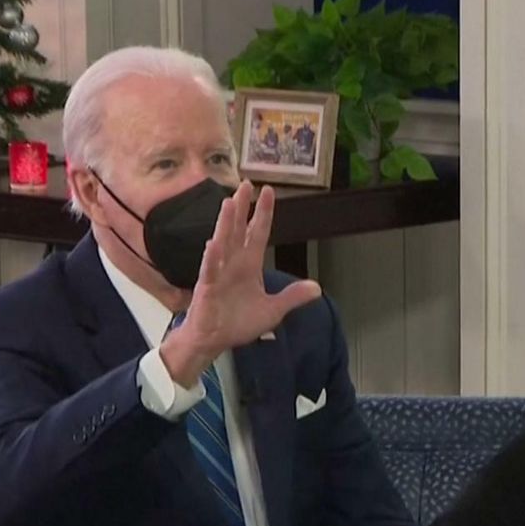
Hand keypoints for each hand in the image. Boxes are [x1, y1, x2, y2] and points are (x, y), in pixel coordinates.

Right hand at [161, 182, 322, 384]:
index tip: (269, 191)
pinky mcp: (207, 288)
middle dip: (242, 208)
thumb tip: (317, 288)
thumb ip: (292, 297)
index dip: (264, 213)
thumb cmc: (237, 323)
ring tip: (229, 202)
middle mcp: (233, 264)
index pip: (258, 233)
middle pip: (238, 230)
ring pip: (223, 243)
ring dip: (226, 224)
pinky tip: (213, 244)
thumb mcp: (272, 311)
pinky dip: (212, 258)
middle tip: (246, 184)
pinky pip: (209, 271)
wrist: (213, 341)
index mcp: (249, 266)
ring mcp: (218, 273)